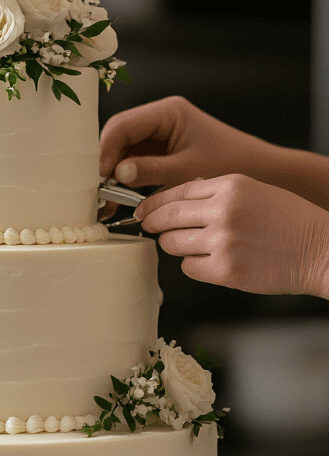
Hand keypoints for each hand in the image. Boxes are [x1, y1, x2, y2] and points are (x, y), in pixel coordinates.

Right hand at [99, 96, 267, 189]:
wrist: (260, 170)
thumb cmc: (231, 163)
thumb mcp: (187, 170)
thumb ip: (150, 170)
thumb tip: (116, 173)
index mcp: (168, 112)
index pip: (123, 126)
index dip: (105, 151)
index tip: (99, 177)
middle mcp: (160, 118)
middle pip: (118, 136)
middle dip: (105, 162)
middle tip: (97, 191)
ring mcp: (159, 134)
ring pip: (123, 150)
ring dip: (112, 173)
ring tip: (106, 201)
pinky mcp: (161, 151)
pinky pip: (134, 161)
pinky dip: (125, 179)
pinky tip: (119, 198)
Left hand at [135, 174, 328, 297]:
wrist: (320, 249)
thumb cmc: (290, 222)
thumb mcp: (255, 190)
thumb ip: (217, 191)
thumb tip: (181, 196)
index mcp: (230, 185)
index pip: (177, 191)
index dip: (154, 203)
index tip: (143, 210)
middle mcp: (224, 210)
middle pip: (167, 217)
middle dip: (154, 224)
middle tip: (150, 228)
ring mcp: (223, 241)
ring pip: (173, 244)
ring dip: (176, 247)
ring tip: (194, 247)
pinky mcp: (226, 270)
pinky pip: (189, 268)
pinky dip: (195, 266)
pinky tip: (213, 262)